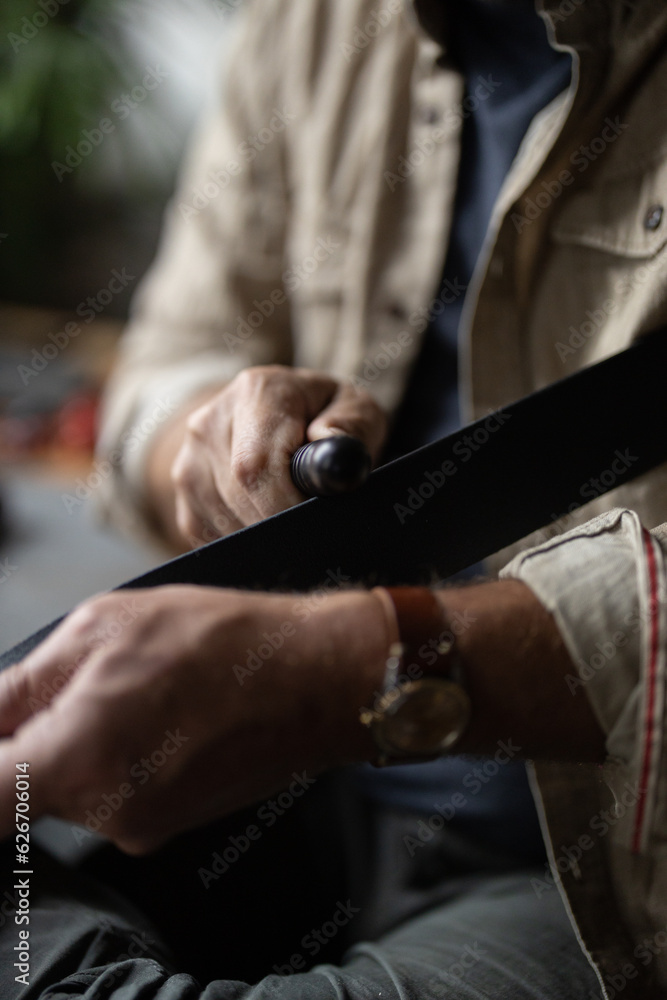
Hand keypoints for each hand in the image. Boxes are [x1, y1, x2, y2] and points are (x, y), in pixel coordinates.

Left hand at [0, 586, 386, 853]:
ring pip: (72, 785)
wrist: (318, 679)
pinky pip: (116, 792)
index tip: (5, 728)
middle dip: (36, 733)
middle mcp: (103, 815)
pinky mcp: (169, 825)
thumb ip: (23, 684)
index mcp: (74, 763)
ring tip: (142, 686)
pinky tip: (167, 710)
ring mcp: (140, 827)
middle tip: (88, 678)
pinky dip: (122, 754)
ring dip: (83, 739)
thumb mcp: (102, 627)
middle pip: (23, 787)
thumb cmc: (223, 642)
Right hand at [150, 366, 386, 548]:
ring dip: (265, 539)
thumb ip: (352, 428)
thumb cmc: (324, 416)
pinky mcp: (183, 495)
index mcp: (257, 392)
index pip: (258, 464)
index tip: (315, 523)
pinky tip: (270, 529)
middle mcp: (210, 422)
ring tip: (297, 527)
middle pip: (239, 496)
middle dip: (281, 526)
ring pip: (224, 521)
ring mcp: (189, 460)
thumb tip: (334, 458)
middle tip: (315, 536)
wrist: (276, 416)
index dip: (286, 503)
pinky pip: (210, 536)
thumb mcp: (356, 408)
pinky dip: (245, 544)